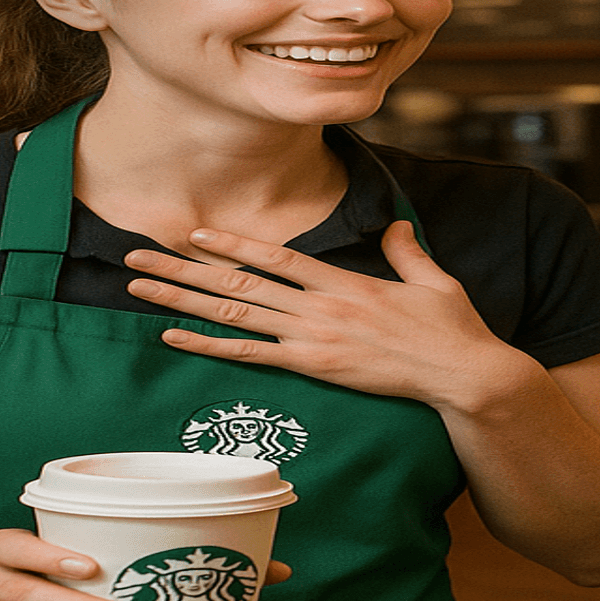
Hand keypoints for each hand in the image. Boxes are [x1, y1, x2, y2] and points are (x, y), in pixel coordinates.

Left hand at [124, 221, 537, 411]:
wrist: (463, 374)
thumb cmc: (452, 331)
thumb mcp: (432, 281)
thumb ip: (405, 252)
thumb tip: (396, 226)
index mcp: (345, 282)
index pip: (276, 257)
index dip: (232, 244)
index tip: (194, 234)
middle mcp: (320, 306)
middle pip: (237, 283)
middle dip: (181, 269)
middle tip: (136, 256)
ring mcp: (313, 339)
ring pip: (233, 315)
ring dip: (181, 301)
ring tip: (139, 289)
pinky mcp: (315, 369)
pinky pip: (250, 357)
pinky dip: (207, 346)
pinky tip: (173, 338)